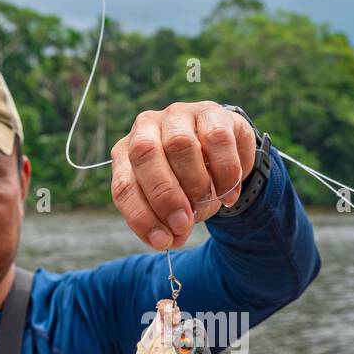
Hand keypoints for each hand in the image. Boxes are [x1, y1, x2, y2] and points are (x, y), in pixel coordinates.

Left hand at [111, 102, 256, 249]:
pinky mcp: (211, 112)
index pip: (124, 185)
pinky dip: (226, 173)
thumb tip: (173, 238)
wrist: (222, 155)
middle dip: (165, 196)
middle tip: (184, 223)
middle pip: (145, 154)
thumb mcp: (174, 206)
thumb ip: (169, 222)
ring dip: (196, 184)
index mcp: (127, 154)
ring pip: (180, 144)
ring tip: (209, 203)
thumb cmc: (189, 182)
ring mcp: (178, 115)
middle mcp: (146, 128)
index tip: (163, 242)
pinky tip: (230, 193)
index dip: (141, 217)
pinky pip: (217, 139)